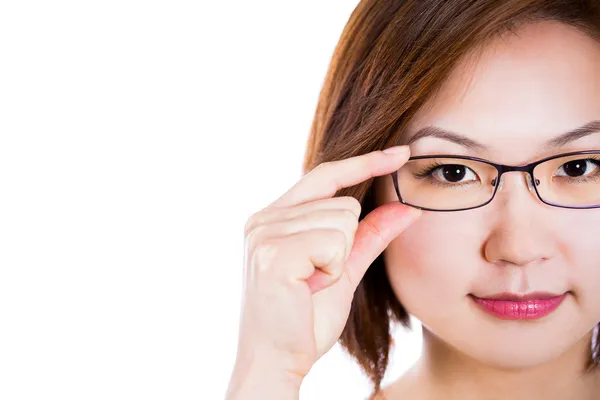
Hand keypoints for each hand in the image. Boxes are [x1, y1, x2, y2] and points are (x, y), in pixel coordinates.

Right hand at [228, 146, 420, 395]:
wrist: (277, 360)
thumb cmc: (305, 318)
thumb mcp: (344, 270)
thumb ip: (370, 236)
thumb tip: (407, 208)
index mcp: (275, 217)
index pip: (325, 176)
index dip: (363, 164)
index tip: (400, 153)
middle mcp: (264, 218)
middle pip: (342, 202)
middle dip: (344, 246)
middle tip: (316, 279)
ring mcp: (264, 233)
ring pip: (342, 220)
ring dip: (338, 260)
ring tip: (309, 284)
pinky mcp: (272, 252)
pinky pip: (333, 242)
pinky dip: (332, 270)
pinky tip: (307, 288)